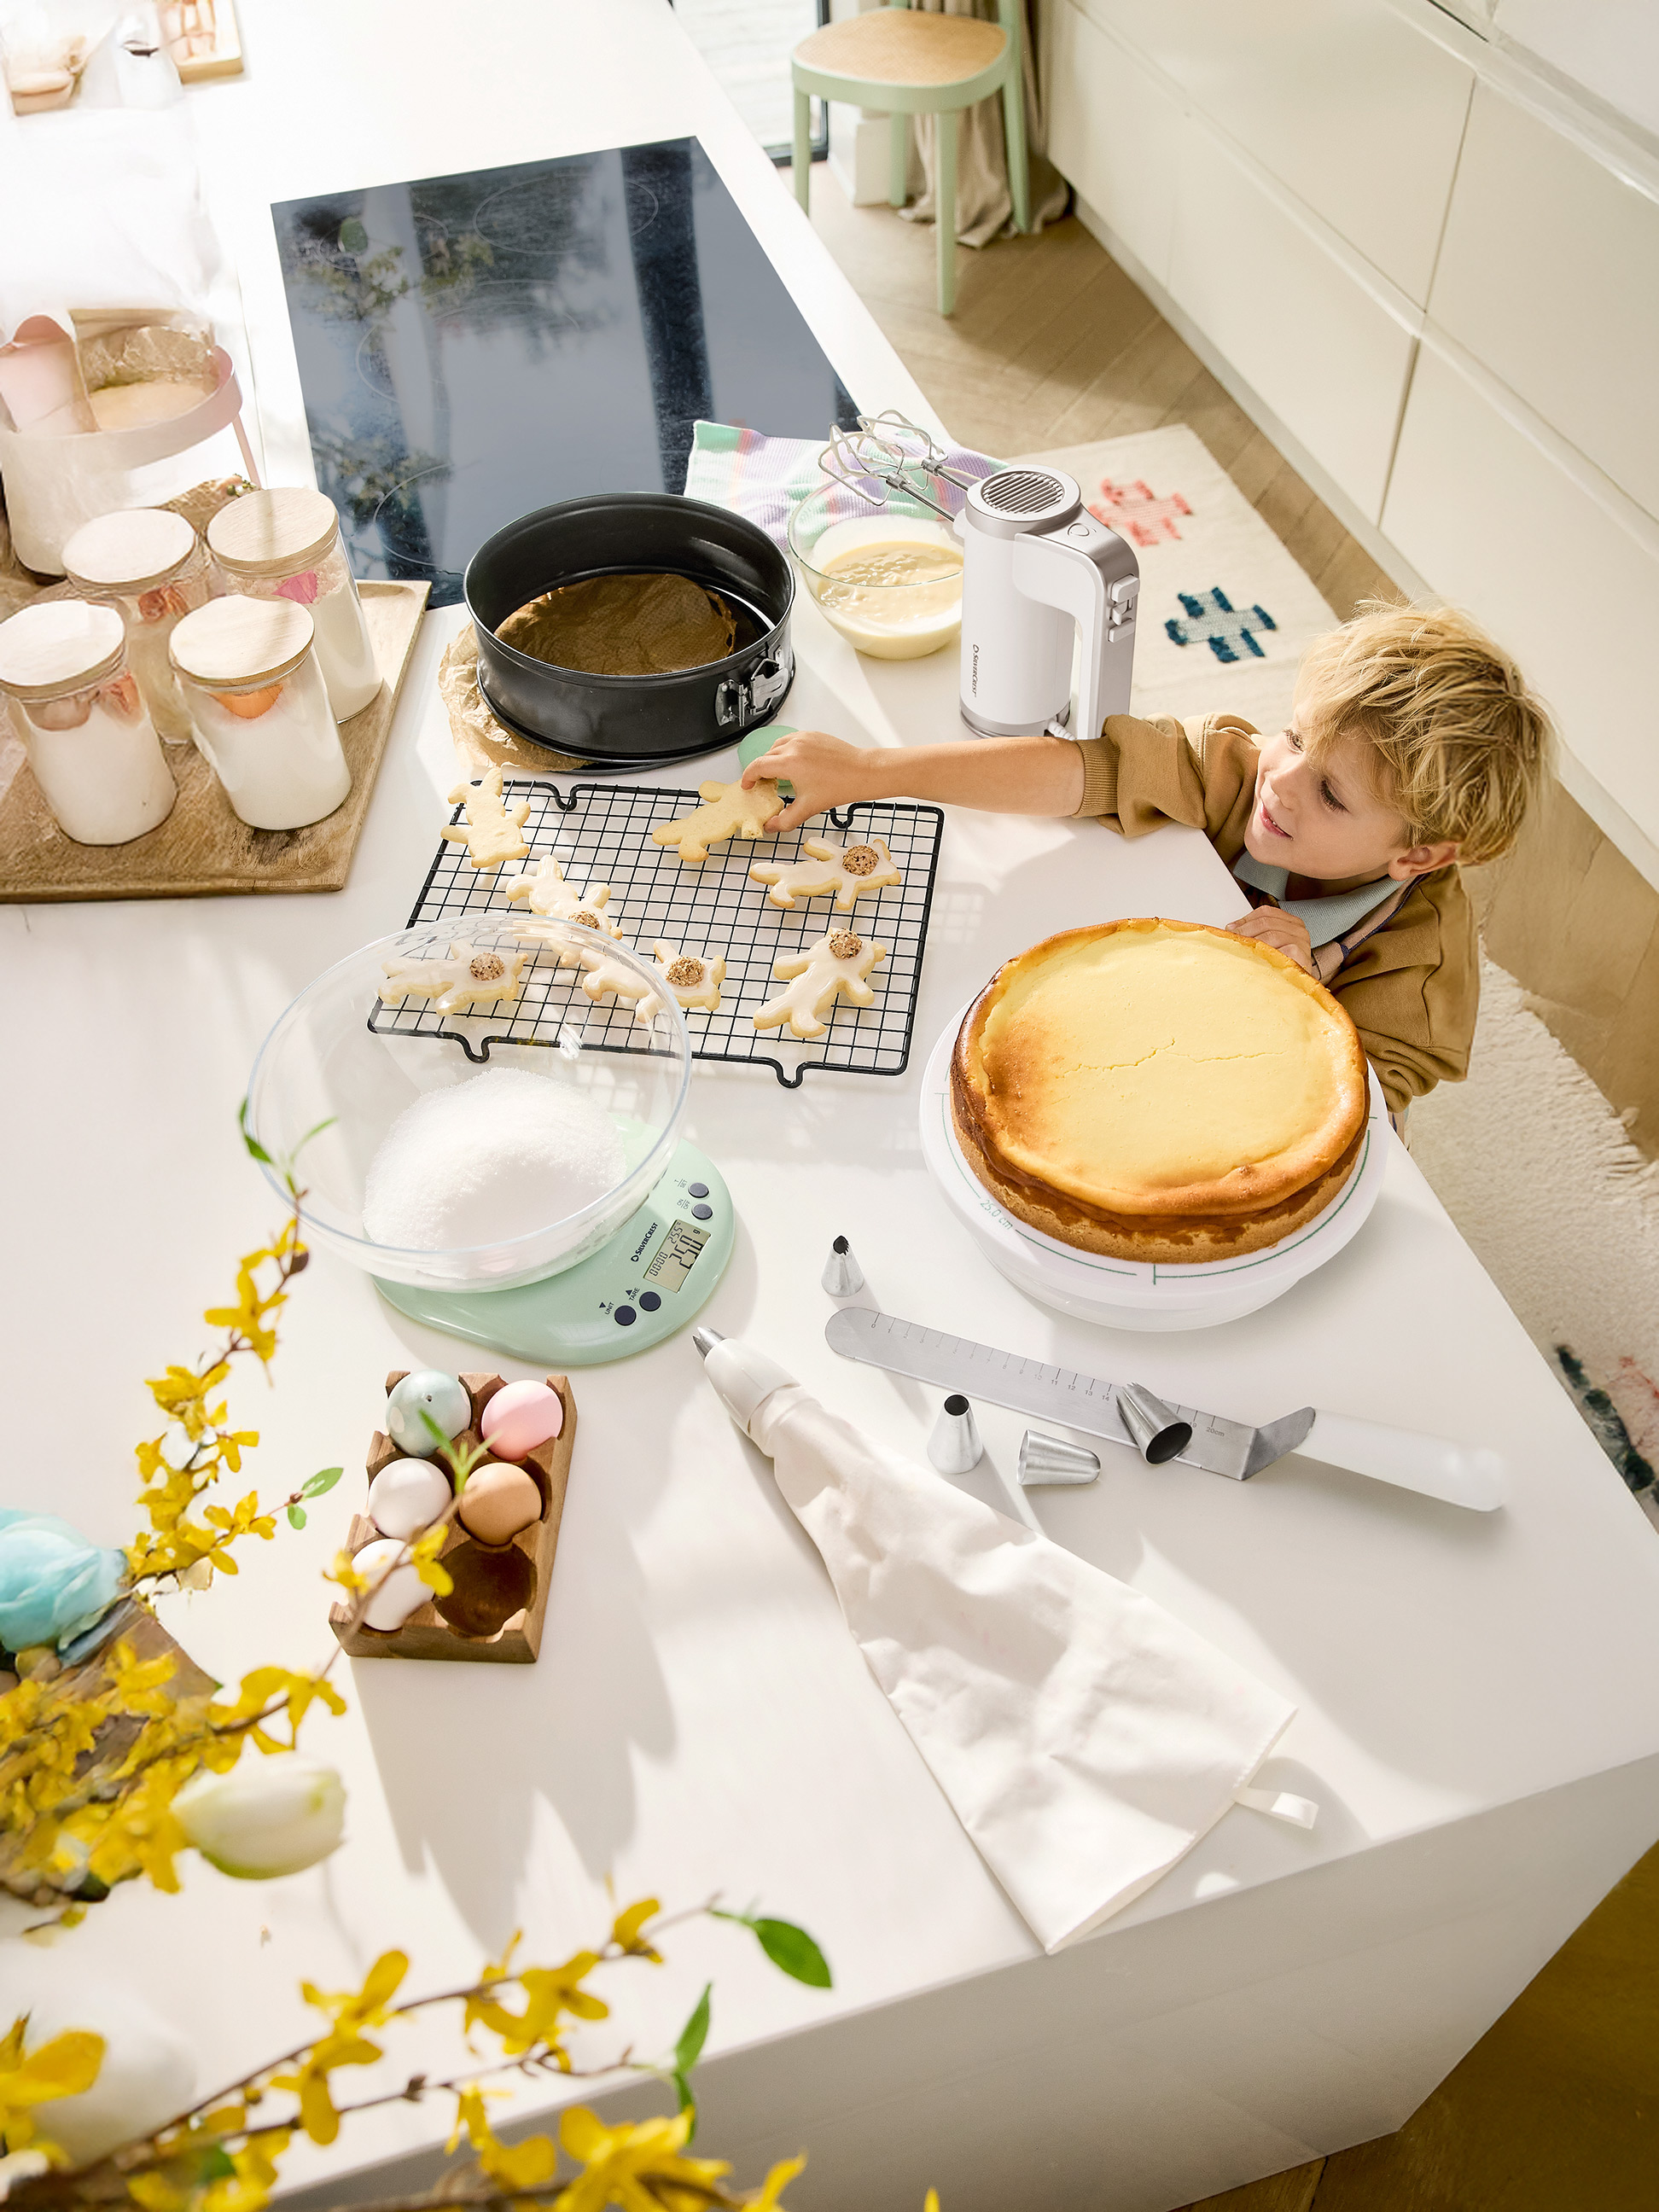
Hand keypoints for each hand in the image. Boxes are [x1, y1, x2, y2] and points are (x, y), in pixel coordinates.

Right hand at [740, 728, 874, 830]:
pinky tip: (793, 763)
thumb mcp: (808, 808)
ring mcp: (804, 738)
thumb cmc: (841, 785)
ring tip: (778, 774)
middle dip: (761, 770)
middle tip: (764, 785)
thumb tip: (770, 826)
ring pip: (777, 746)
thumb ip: (784, 820)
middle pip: (766, 756)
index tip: (748, 785)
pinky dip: (786, 750)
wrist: (863, 772)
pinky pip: (791, 740)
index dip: (748, 777)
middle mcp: (794, 746)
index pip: (757, 766)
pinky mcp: (813, 735)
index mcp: (789, 762)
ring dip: (772, 759)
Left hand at [1227, 907, 1314, 974]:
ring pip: (1270, 935)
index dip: (1245, 919)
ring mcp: (1301, 941)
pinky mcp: (1300, 954)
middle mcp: (1298, 929)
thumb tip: (1231, 930)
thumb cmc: (1280, 969)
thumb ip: (1255, 934)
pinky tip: (1255, 962)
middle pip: (1266, 922)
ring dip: (1252, 944)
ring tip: (1241, 953)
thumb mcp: (1268, 947)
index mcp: (1291, 922)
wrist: (1294, 990)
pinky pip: (1277, 950)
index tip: (1232, 929)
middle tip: (1232, 941)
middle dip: (1245, 932)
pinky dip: (1262, 955)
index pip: (1266, 912)